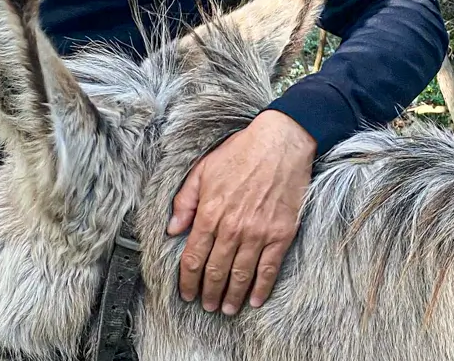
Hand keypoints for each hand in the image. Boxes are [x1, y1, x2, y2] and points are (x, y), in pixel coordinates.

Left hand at [167, 110, 315, 315]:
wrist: (281, 143)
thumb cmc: (241, 152)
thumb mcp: (203, 170)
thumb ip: (184, 202)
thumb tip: (172, 229)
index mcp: (209, 213)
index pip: (192, 258)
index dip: (187, 280)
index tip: (186, 293)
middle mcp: (232, 228)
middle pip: (215, 272)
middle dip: (208, 293)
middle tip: (206, 306)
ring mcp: (258, 233)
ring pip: (240, 275)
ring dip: (232, 296)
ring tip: (227, 309)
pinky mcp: (281, 234)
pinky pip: (269, 269)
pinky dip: (261, 288)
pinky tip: (254, 300)